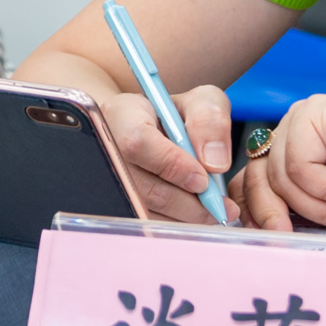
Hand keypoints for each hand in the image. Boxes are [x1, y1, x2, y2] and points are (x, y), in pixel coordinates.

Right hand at [91, 78, 240, 220]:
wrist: (151, 129)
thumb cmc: (176, 115)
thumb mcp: (201, 103)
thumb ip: (211, 121)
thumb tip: (215, 164)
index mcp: (122, 114)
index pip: (137, 142)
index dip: (172, 165)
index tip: (203, 179)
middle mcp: (106, 148)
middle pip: (142, 187)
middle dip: (187, 203)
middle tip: (219, 207)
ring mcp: (107, 179)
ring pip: (146, 210)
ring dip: (185, 217)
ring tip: (213, 212)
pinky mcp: (116, 202)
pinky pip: (146, 222)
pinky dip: (175, 223)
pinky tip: (194, 215)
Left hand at [253, 96, 325, 232]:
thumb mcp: (319, 210)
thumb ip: (285, 210)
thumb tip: (245, 229)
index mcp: (288, 147)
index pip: (248, 180)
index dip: (255, 213)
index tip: (275, 239)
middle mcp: (292, 127)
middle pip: (256, 177)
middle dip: (276, 214)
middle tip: (295, 238)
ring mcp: (303, 115)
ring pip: (281, 176)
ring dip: (317, 207)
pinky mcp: (317, 113)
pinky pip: (300, 165)